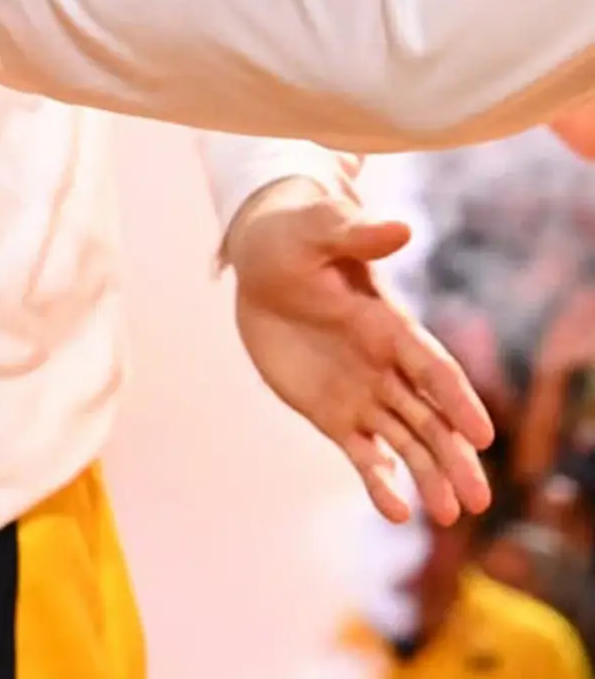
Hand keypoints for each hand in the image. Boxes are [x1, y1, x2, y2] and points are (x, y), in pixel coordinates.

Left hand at [225, 179, 493, 527]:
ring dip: (428, 478)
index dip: (457, 399)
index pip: (433, 368)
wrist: (261, 265)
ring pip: (406, 442)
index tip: (481, 435)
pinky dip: (380, 480)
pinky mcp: (335, 413)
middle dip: (454, 457)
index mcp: (390, 325)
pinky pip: (363, 453)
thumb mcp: (317, 230)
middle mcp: (386, 366)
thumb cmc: (294, 239)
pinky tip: (395, 512)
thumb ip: (356, 233)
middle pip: (431, 418)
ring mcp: (364, 392)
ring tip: (448, 516)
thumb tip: (402, 227)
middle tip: (479, 502)